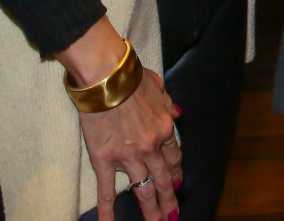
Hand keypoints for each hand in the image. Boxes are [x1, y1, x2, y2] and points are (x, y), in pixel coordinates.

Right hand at [58, 18, 181, 220]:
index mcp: (165, 128)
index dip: (176, 171)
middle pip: (163, 179)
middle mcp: (151, 147)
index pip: (173, 157)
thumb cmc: (132, 76)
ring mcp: (129, 156)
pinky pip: (107, 190)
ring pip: (144, 190)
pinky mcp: (105, 160)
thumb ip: (169, 103)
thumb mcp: (159, 87)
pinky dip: (108, 210)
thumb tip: (179, 113)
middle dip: (169, 200)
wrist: (108, 77)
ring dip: (152, 210)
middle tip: (174, 216)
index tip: (178, 183)